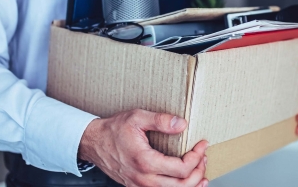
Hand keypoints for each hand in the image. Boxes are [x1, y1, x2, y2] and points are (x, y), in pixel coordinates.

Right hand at [79, 109, 209, 186]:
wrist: (93, 143)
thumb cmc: (113, 130)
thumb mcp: (137, 118)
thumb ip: (160, 120)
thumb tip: (182, 124)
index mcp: (145, 161)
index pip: (182, 168)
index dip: (197, 157)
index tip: (202, 144)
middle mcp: (144, 179)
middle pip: (183, 185)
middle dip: (199, 171)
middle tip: (203, 156)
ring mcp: (140, 186)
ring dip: (192, 183)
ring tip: (200, 169)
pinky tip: (187, 181)